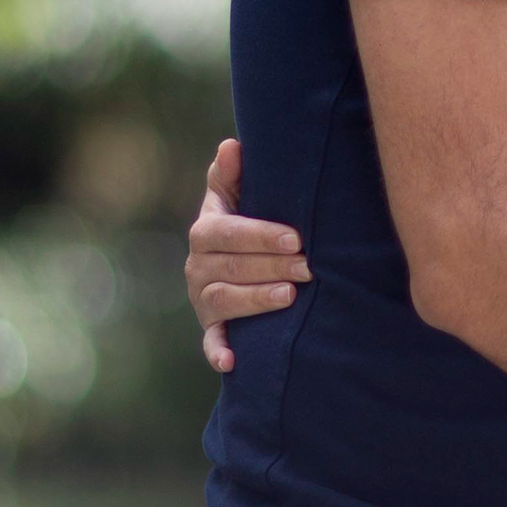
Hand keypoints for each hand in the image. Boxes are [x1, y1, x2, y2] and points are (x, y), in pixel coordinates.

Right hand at [184, 139, 310, 371]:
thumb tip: (231, 145)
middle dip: (271, 267)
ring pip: (225, 300)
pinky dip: (218, 351)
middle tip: (309, 268)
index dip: (261, 235)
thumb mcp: (236, 196)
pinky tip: (232, 361)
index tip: (296, 238)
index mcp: (206, 231)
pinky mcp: (210, 327)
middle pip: (232, 267)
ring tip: (290, 296)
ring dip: (256, 299)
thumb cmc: (246, 222)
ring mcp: (201, 298)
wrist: (239, 262)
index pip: (228, 232)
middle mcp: (197, 265)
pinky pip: (210, 342)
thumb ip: (232, 173)